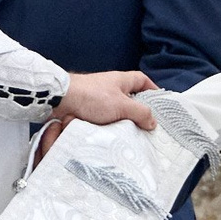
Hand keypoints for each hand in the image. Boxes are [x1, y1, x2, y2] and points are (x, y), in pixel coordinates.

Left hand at [37, 69, 159, 155]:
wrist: (60, 101)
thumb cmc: (91, 97)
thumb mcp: (121, 105)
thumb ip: (140, 113)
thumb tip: (153, 122)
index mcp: (121, 80)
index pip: (142, 80)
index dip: (152, 90)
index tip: (160, 104)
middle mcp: (110, 88)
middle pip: (130, 98)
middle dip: (138, 112)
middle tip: (147, 127)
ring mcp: (98, 99)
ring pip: (117, 112)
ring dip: (123, 122)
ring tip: (131, 137)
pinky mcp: (88, 111)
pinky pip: (104, 120)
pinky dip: (109, 128)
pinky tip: (113, 139)